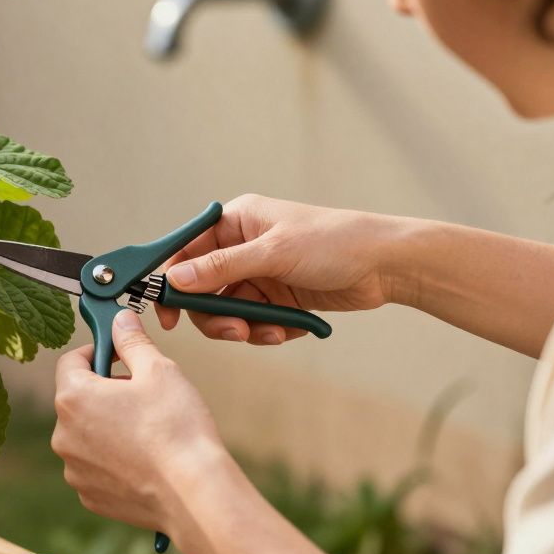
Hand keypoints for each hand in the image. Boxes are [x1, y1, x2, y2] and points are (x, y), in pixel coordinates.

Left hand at [51, 310, 229, 533]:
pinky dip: (113, 460)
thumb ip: (133, 340)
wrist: (193, 493)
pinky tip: (144, 460)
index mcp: (73, 398)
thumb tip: (120, 320)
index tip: (120, 355)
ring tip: (148, 431)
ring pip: (86, 435)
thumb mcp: (159, 370)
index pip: (70, 360)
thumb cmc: (177, 429)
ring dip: (108, 427)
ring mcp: (74, 469)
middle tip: (143, 394)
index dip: (97, 351)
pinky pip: (95, 467)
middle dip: (105, 392)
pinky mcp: (89, 496)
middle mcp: (63, 435)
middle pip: (78, 400)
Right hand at [158, 194, 402, 344]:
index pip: (185, 252)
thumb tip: (174, 280)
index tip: (166, 314)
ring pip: (227, 310)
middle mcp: (242, 247)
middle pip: (202, 289)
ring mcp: (259, 273)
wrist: (386, 265)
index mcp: (235, 222)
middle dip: (215, 314)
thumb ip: (220, 268)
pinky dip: (265, 330)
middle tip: (234, 331)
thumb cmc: (333, 242)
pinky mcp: (276, 296)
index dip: (171, 283)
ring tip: (267, 332)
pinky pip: (254, 320)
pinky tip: (288, 328)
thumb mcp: (272, 253)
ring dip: (243, 326)